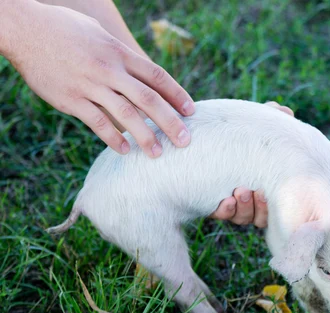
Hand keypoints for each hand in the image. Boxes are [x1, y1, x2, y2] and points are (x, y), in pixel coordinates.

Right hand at [2, 2, 194, 157]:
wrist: (25, 29)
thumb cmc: (64, 30)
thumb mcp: (99, 34)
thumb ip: (121, 55)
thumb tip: (141, 73)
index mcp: (119, 53)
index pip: (157, 76)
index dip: (177, 95)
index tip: (191, 111)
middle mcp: (109, 70)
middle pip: (148, 99)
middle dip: (170, 122)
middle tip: (184, 141)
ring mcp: (90, 85)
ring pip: (126, 115)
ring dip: (145, 136)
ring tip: (157, 153)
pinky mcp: (70, 99)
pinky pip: (97, 123)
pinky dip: (112, 138)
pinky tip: (124, 150)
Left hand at [209, 101, 294, 226]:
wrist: (193, 135)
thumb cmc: (230, 131)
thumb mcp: (249, 124)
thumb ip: (269, 116)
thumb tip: (286, 111)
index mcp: (262, 184)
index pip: (275, 203)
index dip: (273, 203)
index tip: (267, 190)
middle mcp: (248, 199)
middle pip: (261, 216)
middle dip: (260, 207)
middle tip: (255, 192)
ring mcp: (229, 204)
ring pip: (243, 217)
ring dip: (243, 208)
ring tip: (239, 192)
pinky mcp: (209, 205)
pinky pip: (221, 215)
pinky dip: (225, 210)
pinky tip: (225, 201)